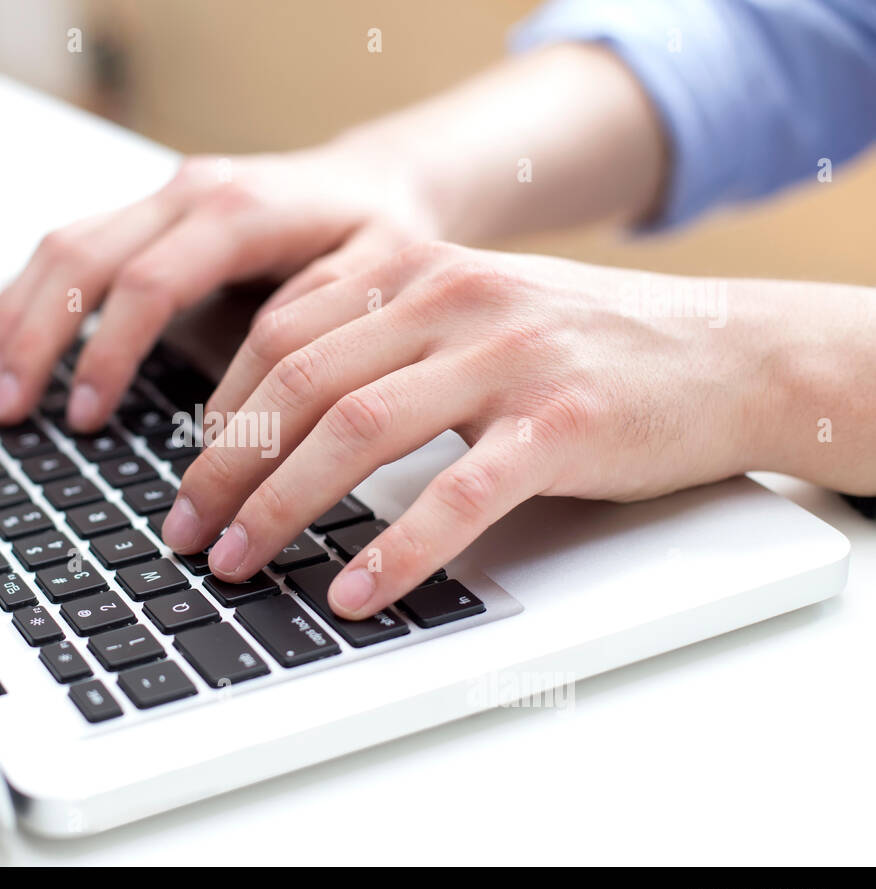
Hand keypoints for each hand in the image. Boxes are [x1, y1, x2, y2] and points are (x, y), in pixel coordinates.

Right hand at [0, 144, 433, 429]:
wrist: (375, 182)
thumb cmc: (377, 233)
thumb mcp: (374, 275)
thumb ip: (313, 317)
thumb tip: (251, 384)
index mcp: (238, 209)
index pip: (148, 282)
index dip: (107, 352)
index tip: (83, 416)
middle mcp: (188, 192)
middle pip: (83, 257)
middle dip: (36, 339)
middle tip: (8, 410)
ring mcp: (162, 197)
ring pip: (63, 245)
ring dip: (18, 316)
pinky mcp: (148, 212)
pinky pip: (71, 243)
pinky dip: (27, 292)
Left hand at [161, 241, 777, 618]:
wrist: (726, 353)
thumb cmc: (581, 349)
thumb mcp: (471, 317)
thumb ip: (384, 344)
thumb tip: (277, 421)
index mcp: (417, 268)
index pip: (281, 331)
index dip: (219, 408)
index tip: (190, 472)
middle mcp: (450, 298)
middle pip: (298, 381)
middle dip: (226, 466)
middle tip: (189, 531)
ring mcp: (505, 356)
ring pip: (356, 429)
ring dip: (281, 506)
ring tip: (241, 564)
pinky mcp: (558, 422)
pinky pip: (455, 494)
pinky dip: (394, 549)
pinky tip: (356, 593)